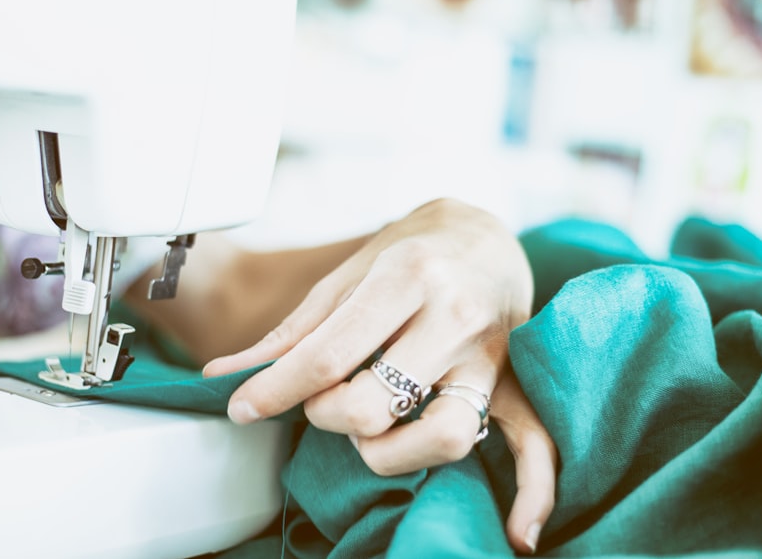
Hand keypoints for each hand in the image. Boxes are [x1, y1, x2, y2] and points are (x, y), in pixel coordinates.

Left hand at [202, 198, 555, 553]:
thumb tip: (224, 377)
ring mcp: (491, 354)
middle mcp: (453, 314)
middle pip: (374, 403)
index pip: (328, 355)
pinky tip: (519, 533)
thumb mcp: (347, 273)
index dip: (275, 391)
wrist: (483, 233)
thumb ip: (291, 332)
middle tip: (320, 399)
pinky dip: (533, 494)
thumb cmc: (409, 251)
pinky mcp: (517, 382)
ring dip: (387, 451)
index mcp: (406, 276)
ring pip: (441, 434)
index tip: (245, 408)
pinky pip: (537, 444)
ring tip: (368, 431)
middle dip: (326, 414)